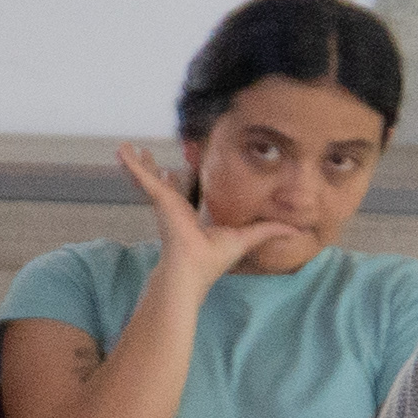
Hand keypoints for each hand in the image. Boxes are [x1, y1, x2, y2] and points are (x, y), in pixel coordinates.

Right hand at [116, 142, 258, 295]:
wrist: (191, 270)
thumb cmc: (211, 260)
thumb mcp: (246, 238)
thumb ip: (267, 230)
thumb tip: (296, 230)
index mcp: (188, 216)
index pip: (179, 195)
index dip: (176, 182)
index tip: (172, 171)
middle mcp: (172, 208)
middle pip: (159, 182)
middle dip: (151, 168)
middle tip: (144, 153)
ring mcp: (164, 203)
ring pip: (147, 177)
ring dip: (136, 162)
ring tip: (124, 148)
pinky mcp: (159, 200)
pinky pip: (143, 178)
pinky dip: (132, 165)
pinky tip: (121, 151)